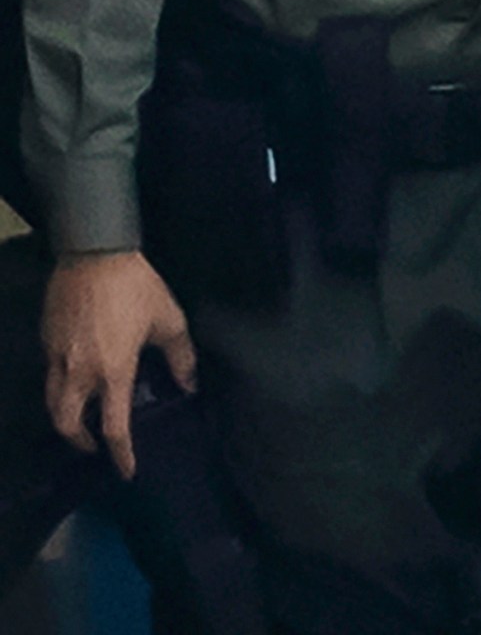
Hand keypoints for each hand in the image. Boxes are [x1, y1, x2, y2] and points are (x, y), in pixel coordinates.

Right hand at [44, 251, 196, 478]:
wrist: (94, 254)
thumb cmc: (137, 287)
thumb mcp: (170, 321)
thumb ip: (181, 358)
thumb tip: (189, 385)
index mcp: (113, 370)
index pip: (114, 425)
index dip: (121, 453)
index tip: (127, 470)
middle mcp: (79, 370)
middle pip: (67, 423)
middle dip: (80, 442)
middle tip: (96, 445)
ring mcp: (57, 356)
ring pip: (52, 402)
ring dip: (66, 418)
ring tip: (83, 418)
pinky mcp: (46, 341)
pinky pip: (50, 375)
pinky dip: (61, 389)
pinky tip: (77, 381)